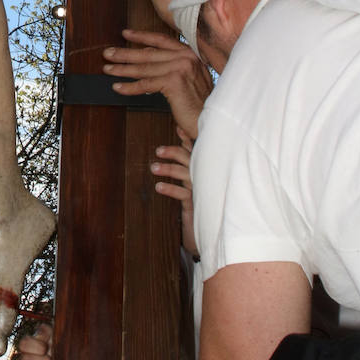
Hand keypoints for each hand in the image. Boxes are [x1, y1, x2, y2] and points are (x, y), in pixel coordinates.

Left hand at [102, 29, 211, 139]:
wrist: (211, 120)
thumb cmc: (200, 104)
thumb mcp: (189, 79)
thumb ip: (174, 67)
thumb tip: (149, 60)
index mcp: (190, 54)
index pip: (161, 40)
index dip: (142, 36)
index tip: (125, 33)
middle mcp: (186, 57)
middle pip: (149, 53)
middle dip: (125, 53)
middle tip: (107, 53)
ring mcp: (180, 68)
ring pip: (144, 68)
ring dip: (122, 69)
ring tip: (108, 69)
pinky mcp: (174, 82)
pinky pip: (145, 84)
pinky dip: (129, 87)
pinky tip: (118, 88)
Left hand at [152, 129, 196, 255]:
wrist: (206, 232)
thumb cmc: (198, 206)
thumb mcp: (191, 186)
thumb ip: (184, 168)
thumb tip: (172, 151)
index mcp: (202, 171)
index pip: (195, 151)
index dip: (186, 139)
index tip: (177, 127)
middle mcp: (203, 178)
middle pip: (189, 159)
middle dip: (173, 152)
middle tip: (157, 150)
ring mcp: (201, 190)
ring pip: (185, 174)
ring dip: (168, 169)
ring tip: (153, 168)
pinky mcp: (197, 204)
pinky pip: (183, 194)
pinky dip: (171, 188)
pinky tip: (159, 186)